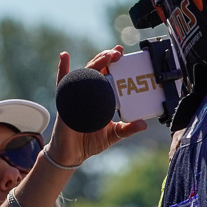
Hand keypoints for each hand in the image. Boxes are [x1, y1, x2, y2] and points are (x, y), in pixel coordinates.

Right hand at [47, 47, 146, 165]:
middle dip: (108, 58)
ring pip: (85, 73)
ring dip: (95, 62)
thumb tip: (144, 124)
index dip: (115, 64)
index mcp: (101, 97)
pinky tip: (64, 56)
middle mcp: (89, 92)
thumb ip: (127, 129)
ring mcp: (76, 95)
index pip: (109, 75)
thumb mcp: (113, 134)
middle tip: (118, 52)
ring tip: (105, 56)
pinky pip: (62, 82)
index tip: (124, 55)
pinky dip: (62, 69)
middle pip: (98, 69)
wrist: (72, 153)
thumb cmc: (90, 141)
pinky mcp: (65, 101)